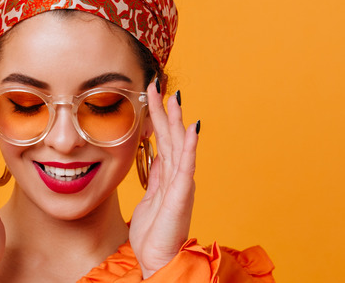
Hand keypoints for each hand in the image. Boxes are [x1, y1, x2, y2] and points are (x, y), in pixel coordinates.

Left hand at [129, 82, 198, 277]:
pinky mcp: (182, 194)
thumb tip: (158, 155)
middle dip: (165, 110)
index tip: (152, 93)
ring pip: (180, 145)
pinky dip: (191, 146)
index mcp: (169, 175)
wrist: (158, 259)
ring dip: (177, 120)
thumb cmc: (155, 233)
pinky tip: (193, 128)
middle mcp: (178, 175)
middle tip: (158, 84)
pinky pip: (187, 166)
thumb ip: (157, 176)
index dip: (158, 116)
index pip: (163, 138)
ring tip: (174, 98)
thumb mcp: (151, 198)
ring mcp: (182, 183)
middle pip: (171, 136)